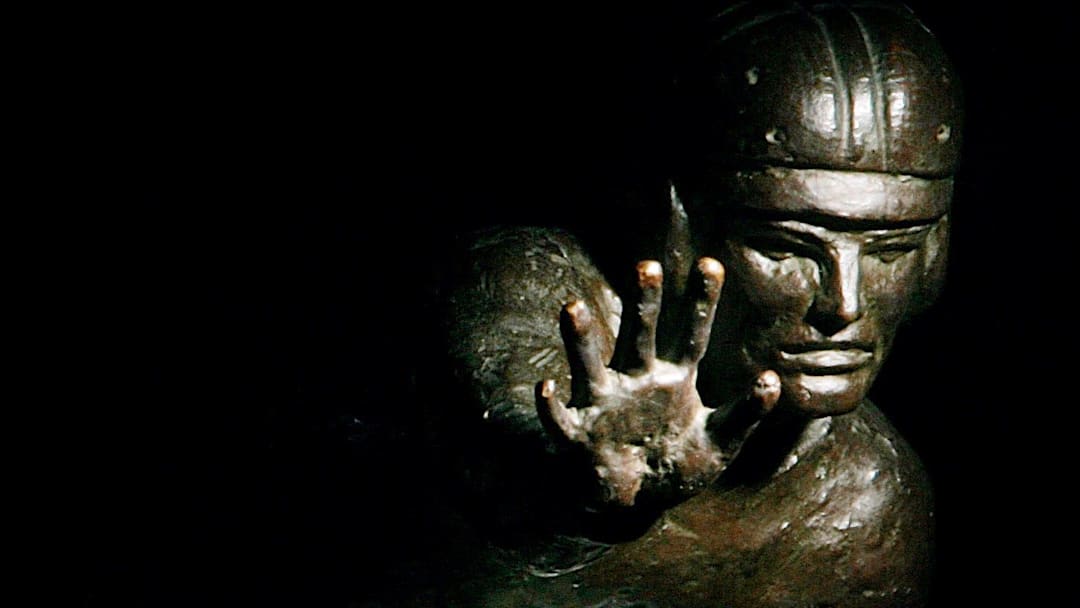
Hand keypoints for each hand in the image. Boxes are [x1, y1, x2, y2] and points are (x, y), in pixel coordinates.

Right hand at [536, 258, 778, 506]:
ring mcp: (605, 405)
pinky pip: (562, 419)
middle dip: (644, 303)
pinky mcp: (580, 435)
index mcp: (673, 378)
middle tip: (648, 266)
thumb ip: (746, 412)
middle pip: (640, 335)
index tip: (711, 264)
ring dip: (581, 339)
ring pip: (591, 365)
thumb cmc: (677, 465)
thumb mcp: (720, 442)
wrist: (638, 501)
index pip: (690, 332)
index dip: (701, 301)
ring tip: (573, 308)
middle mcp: (637, 381)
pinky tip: (544, 388)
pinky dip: (551, 405)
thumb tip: (773, 378)